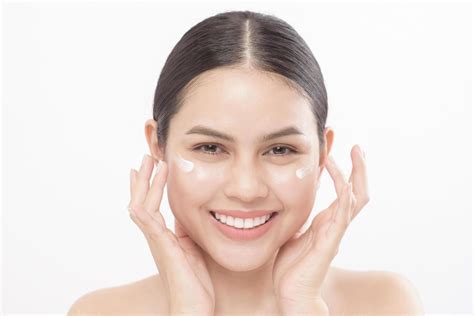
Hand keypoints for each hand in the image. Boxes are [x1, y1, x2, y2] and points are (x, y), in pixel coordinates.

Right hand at [128, 154, 214, 314]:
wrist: (193, 308)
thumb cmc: (195, 284)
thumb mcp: (193, 250)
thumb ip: (187, 233)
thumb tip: (188, 217)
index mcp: (163, 237)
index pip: (151, 206)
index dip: (149, 187)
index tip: (150, 168)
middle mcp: (156, 238)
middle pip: (141, 202)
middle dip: (144, 179)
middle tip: (145, 157)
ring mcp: (157, 242)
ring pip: (142, 207)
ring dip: (145, 184)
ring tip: (149, 163)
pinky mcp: (163, 247)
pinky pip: (148, 222)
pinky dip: (145, 204)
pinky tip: (144, 189)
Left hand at [273, 145, 369, 314]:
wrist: (290, 291)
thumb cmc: (291, 264)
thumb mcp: (292, 229)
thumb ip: (297, 214)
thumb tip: (290, 196)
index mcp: (327, 220)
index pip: (343, 190)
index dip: (343, 171)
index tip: (336, 151)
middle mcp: (335, 224)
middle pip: (357, 191)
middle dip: (359, 169)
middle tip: (358, 147)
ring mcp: (335, 232)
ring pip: (355, 200)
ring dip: (356, 176)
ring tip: (356, 155)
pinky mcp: (329, 244)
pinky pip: (342, 219)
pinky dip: (346, 201)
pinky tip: (346, 186)